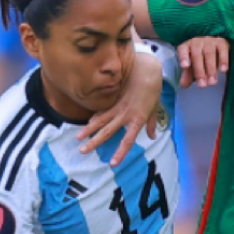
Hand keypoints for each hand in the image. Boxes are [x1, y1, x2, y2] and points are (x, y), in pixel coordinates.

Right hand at [77, 51, 163, 165]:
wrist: (145, 70)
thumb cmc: (153, 90)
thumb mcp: (155, 108)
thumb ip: (151, 124)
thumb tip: (153, 137)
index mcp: (137, 119)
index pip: (128, 140)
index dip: (120, 152)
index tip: (112, 163)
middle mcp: (125, 114)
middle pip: (107, 131)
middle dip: (94, 142)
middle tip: (82, 151)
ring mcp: (117, 105)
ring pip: (100, 120)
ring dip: (88, 130)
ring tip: (78, 138)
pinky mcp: (112, 97)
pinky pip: (101, 109)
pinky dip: (94, 117)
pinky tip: (87, 124)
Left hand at [177, 37, 229, 88]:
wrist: (218, 47)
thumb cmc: (202, 58)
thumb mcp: (194, 66)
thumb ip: (188, 75)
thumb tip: (184, 84)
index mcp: (187, 46)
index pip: (183, 49)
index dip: (183, 57)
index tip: (185, 66)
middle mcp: (197, 42)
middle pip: (196, 54)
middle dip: (199, 71)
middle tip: (202, 85)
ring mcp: (210, 41)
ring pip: (209, 53)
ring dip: (211, 69)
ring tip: (212, 82)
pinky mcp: (222, 42)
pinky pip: (222, 50)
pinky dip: (223, 60)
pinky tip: (223, 70)